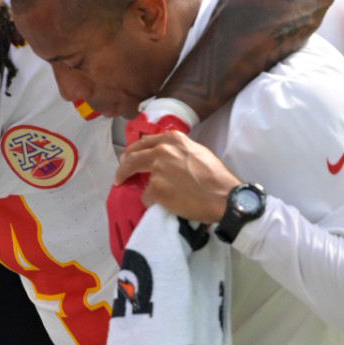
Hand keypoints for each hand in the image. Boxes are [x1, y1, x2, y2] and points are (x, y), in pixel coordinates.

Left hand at [115, 131, 239, 225]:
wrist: (223, 196)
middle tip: (120, 176)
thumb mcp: (197, 151)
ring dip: (143, 188)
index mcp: (172, 139)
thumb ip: (177, 150)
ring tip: (150, 196)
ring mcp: (157, 170)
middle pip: (132, 158)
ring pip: (139, 179)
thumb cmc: (216, 176)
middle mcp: (161, 151)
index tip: (127, 158)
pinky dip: (152, 202)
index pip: (143, 142)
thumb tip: (165, 156)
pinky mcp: (156, 190)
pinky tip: (164, 205)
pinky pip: (146, 198)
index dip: (133, 151)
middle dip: (123, 167)